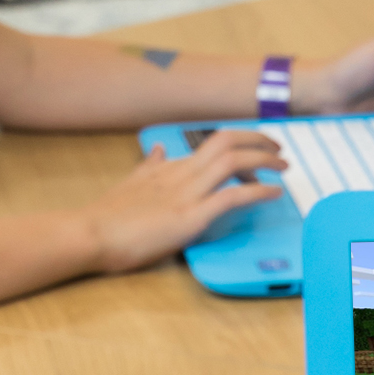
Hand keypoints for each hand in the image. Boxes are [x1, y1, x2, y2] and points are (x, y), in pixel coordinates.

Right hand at [84, 131, 285, 272]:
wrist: (90, 233)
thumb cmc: (106, 216)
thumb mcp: (130, 182)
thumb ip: (148, 166)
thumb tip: (157, 149)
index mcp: (169, 166)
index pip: (213, 143)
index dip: (240, 142)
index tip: (257, 147)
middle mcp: (182, 173)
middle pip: (228, 141)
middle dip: (259, 140)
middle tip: (279, 149)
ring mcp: (187, 193)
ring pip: (235, 162)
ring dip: (265, 161)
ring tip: (283, 168)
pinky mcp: (191, 216)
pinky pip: (233, 196)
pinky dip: (259, 191)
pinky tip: (275, 193)